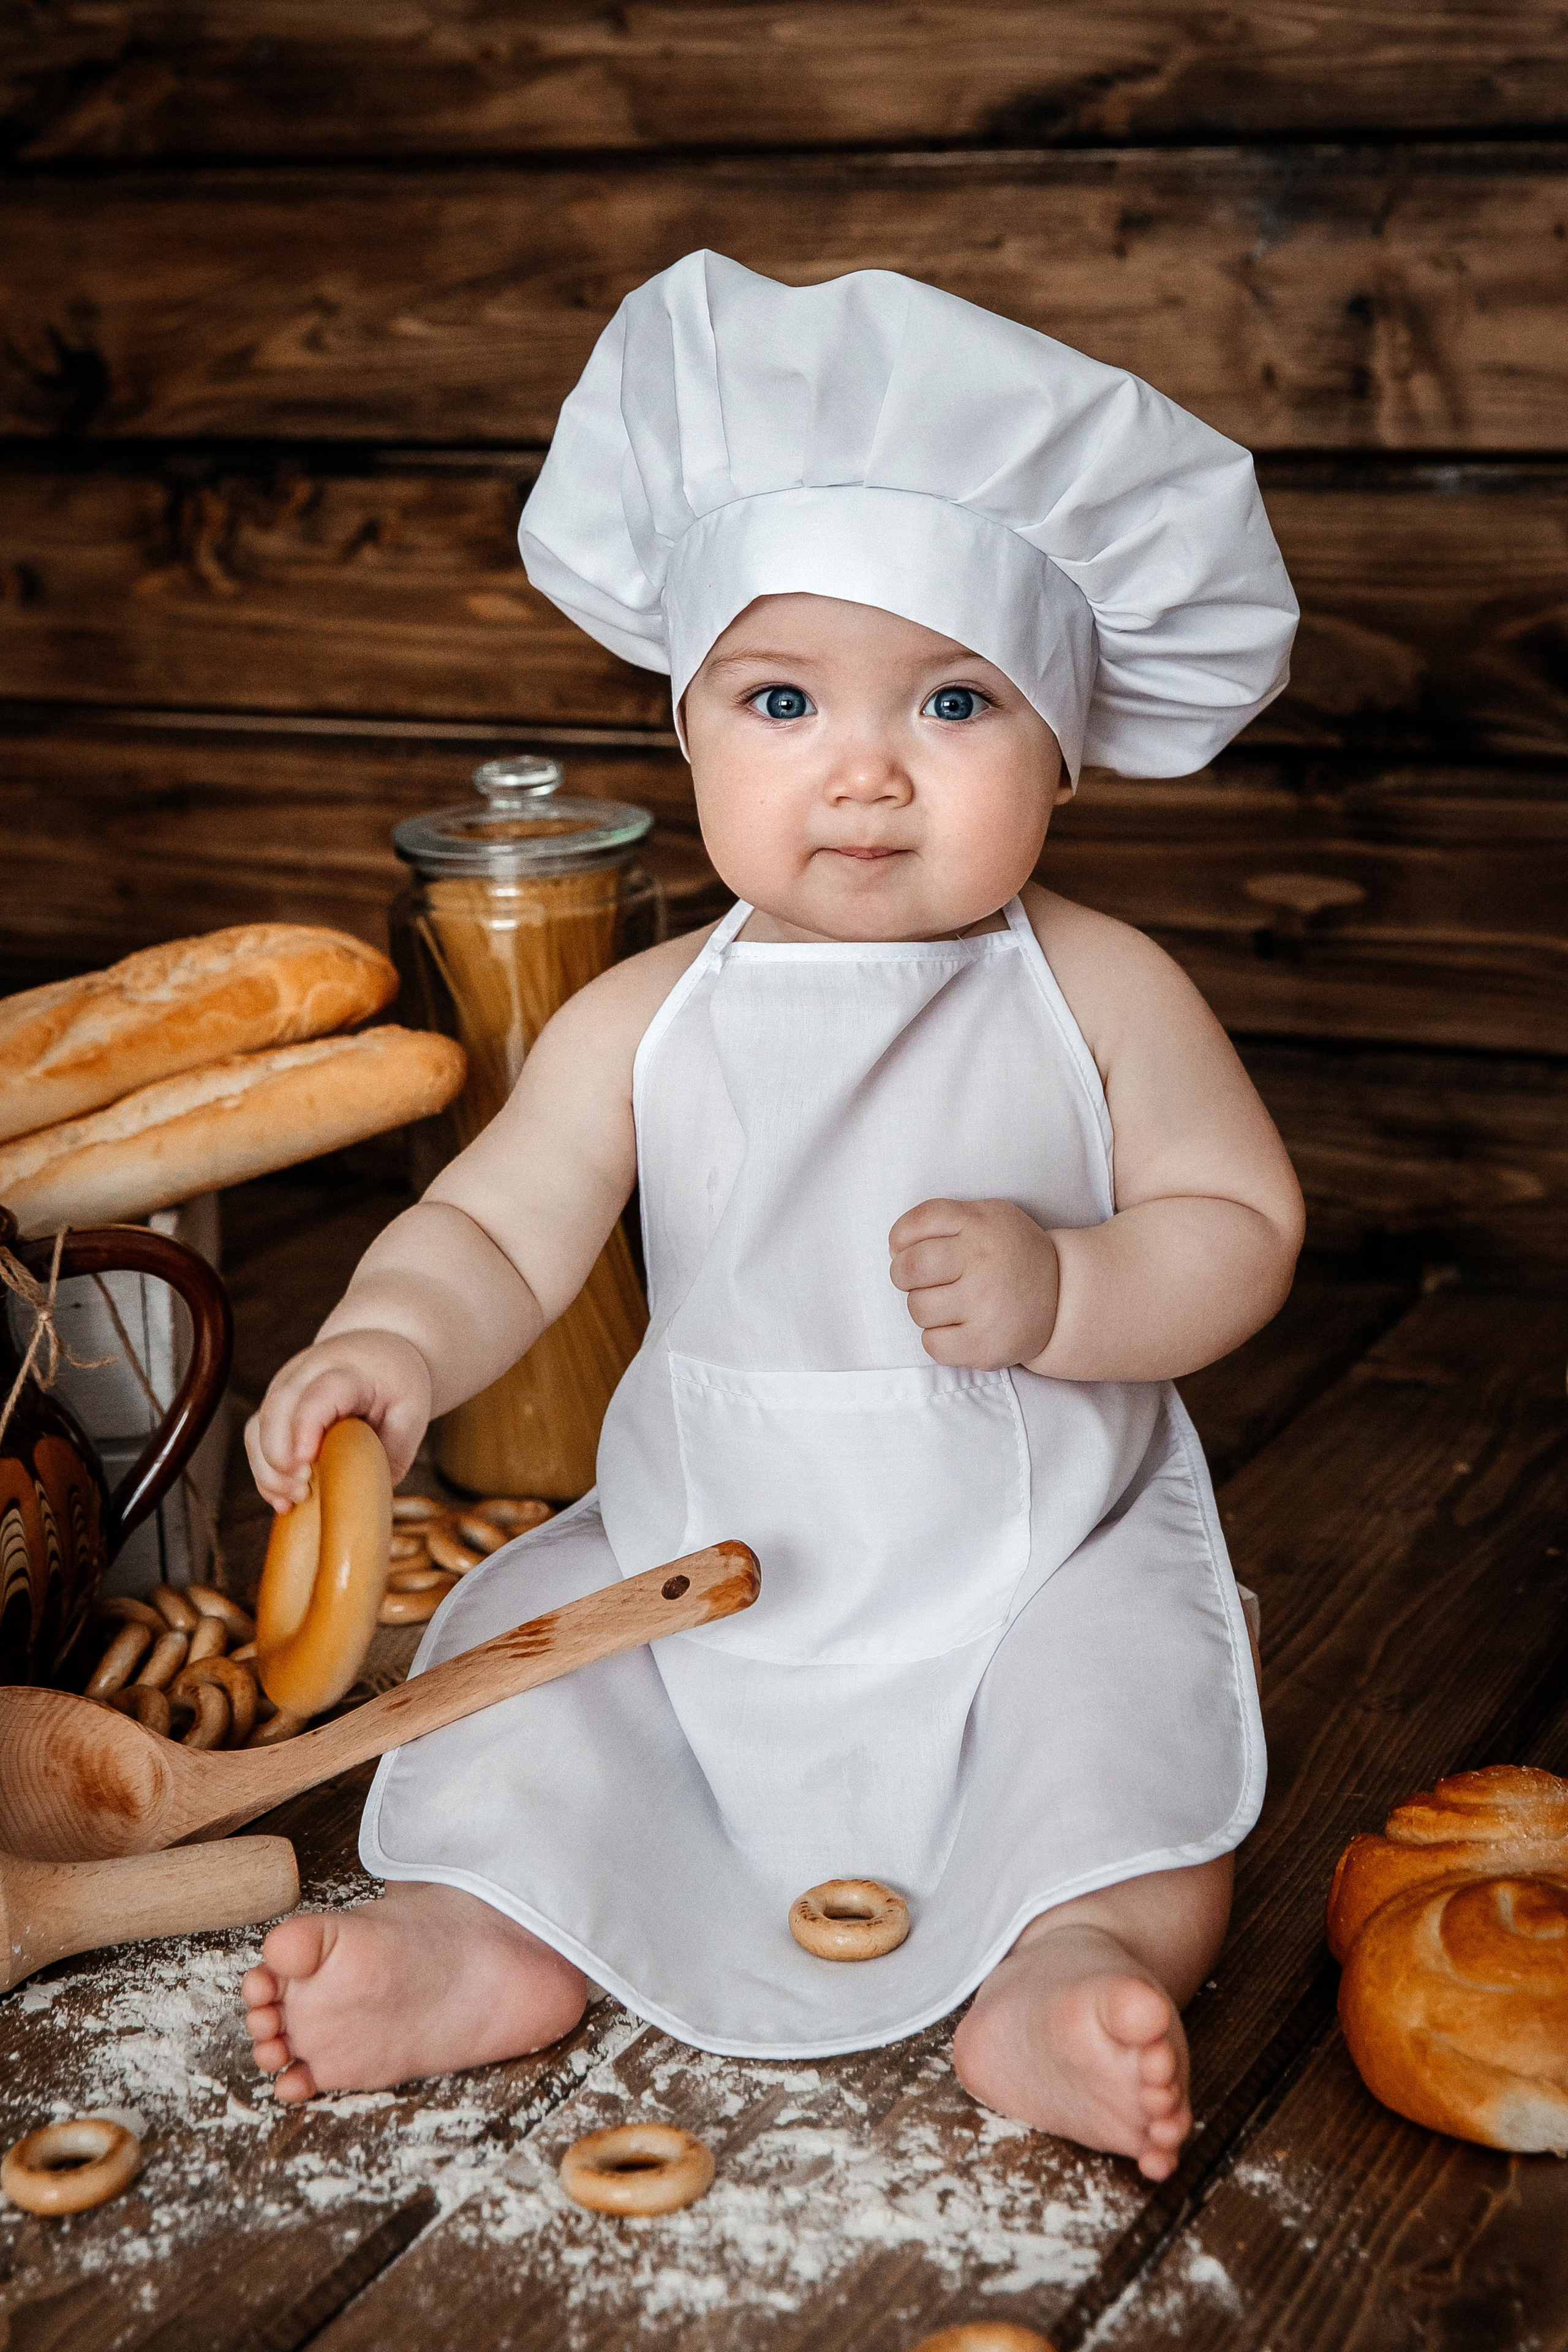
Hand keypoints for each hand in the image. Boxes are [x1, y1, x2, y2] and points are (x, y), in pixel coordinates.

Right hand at [244, 1330, 433, 1510]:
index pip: (319, 1394)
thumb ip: (390, 1452)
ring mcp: (285, 1386)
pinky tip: (283, 1499)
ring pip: (258, 1426)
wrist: (378, 1352)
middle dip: (280, 1457)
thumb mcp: (411, 1414)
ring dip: (268, 1469)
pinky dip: (264, 1471)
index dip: (307, 1427)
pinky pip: (256, 1438)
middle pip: (277, 1409)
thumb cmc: (398, 1387)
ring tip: (296, 1499)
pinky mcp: (275, 1404)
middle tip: (304, 1490)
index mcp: (349, 1370)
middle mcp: (307, 1372)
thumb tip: (363, 1497)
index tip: (307, 1462)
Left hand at [888, 1198, 1059, 1370]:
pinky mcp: (984, 1345)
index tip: (909, 1249)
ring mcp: (985, 1306)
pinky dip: (938, 1338)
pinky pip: (932, 1344)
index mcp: (981, 1224)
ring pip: (917, 1308)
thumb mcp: (987, 1216)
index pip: (916, 1224)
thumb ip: (940, 1218)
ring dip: (925, 1307)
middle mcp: (984, 1262)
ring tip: (952, 1303)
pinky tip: (960, 1327)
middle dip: (905, 1275)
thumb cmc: (1011, 1254)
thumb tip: (894, 1247)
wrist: (1064, 1297)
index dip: (901, 1239)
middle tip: (924, 1279)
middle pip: (909, 1269)